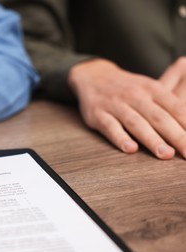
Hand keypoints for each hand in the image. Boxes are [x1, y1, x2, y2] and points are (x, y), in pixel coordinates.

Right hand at [68, 58, 185, 158]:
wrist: (94, 76)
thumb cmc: (128, 87)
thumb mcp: (151, 86)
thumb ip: (173, 99)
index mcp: (152, 89)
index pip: (175, 108)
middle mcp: (135, 96)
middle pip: (159, 117)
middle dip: (177, 136)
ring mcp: (115, 105)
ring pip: (136, 123)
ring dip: (152, 139)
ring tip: (166, 154)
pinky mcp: (97, 114)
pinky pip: (110, 127)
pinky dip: (120, 138)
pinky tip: (130, 149)